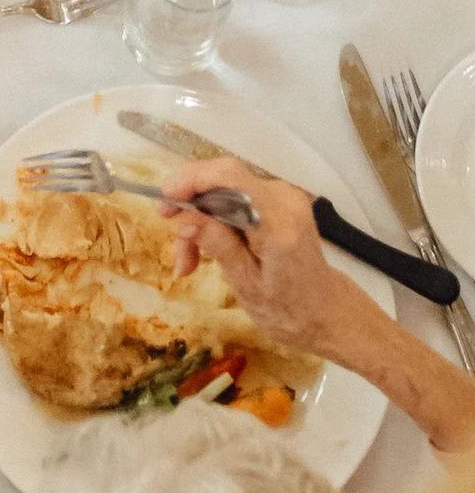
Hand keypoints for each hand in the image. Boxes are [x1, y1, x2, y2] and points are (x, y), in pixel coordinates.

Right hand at [164, 165, 379, 365]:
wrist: (327, 314)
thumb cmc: (290, 312)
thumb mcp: (247, 286)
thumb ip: (217, 245)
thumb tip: (182, 217)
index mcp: (279, 223)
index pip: (231, 177)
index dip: (192, 180)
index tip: (164, 202)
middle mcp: (284, 199)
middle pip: (222, 179)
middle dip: (190, 206)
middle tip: (173, 243)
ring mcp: (283, 197)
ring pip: (224, 190)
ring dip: (200, 220)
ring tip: (187, 262)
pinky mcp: (278, 201)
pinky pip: (235, 198)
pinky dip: (215, 219)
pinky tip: (205, 250)